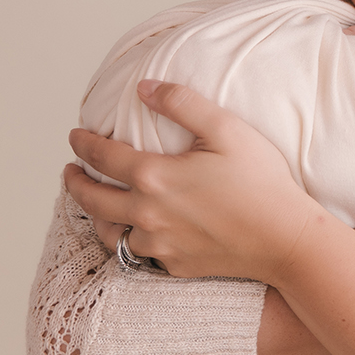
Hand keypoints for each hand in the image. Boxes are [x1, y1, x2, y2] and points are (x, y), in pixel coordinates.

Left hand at [63, 79, 322, 282]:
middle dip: (75, 183)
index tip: (75, 136)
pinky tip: (132, 233)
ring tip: (96, 205)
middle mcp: (147, 215)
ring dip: (96, 217)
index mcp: (155, 177)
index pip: (102, 157)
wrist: (285, 240)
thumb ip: (182, 103)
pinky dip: (126, 241)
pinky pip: (137, 255)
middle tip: (70, 172)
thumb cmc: (261, 182)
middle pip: (93, 200)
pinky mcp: (175, 266)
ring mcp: (159, 245)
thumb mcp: (226, 129)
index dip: (83, 144)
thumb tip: (145, 88)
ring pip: (109, 233)